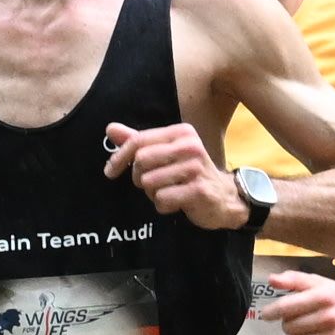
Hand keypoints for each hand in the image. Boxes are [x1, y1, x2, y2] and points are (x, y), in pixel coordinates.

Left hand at [106, 119, 247, 227]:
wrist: (224, 197)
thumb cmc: (189, 174)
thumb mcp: (165, 153)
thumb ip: (138, 141)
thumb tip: (110, 129)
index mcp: (181, 133)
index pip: (138, 140)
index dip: (119, 157)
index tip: (110, 171)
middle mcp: (190, 146)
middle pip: (141, 161)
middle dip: (139, 177)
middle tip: (153, 183)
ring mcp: (196, 168)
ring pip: (149, 182)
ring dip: (153, 193)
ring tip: (168, 191)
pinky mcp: (198, 190)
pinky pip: (162, 199)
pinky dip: (163, 205)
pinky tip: (177, 202)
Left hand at [271, 268, 334, 334]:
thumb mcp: (322, 282)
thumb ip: (296, 280)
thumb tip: (271, 280)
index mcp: (322, 296)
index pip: (286, 307)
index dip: (271, 312)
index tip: (266, 315)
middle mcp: (328, 317)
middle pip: (289, 328)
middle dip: (289, 324)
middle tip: (299, 320)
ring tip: (307, 332)